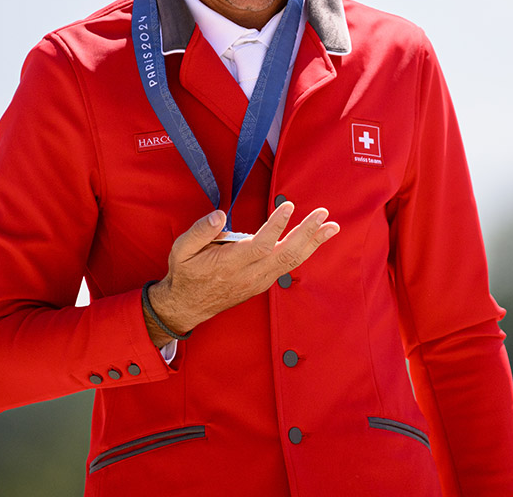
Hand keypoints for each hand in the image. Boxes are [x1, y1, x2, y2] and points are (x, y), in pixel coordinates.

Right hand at [144, 201, 338, 345]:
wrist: (187, 306)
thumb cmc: (185, 273)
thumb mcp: (181, 250)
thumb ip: (200, 231)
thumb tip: (220, 215)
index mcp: (230, 264)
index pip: (260, 245)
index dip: (276, 226)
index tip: (288, 206)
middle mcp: (249, 274)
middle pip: (285, 254)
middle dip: (307, 233)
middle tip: (323, 214)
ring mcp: (259, 281)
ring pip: (291, 262)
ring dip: (313, 243)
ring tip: (331, 225)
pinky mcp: (263, 282)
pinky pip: (288, 266)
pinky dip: (304, 251)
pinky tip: (315, 238)